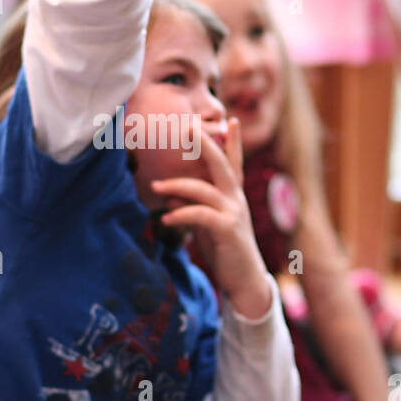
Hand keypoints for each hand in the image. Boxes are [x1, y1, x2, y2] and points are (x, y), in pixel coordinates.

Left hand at [153, 118, 271, 319]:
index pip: (234, 163)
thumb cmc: (224, 250)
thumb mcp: (208, 224)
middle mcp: (236, 199)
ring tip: (155, 187)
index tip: (231, 119)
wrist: (244, 281)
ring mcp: (234, 213)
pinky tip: (165, 219)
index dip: (233, 141)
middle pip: (222, 164)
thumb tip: (169, 197)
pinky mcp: (227, 230)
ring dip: (177, 185)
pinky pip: (200, 215)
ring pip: (204, 189)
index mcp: (233, 195)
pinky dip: (180, 214)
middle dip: (206, 143)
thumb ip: (193, 206)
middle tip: (189, 126)